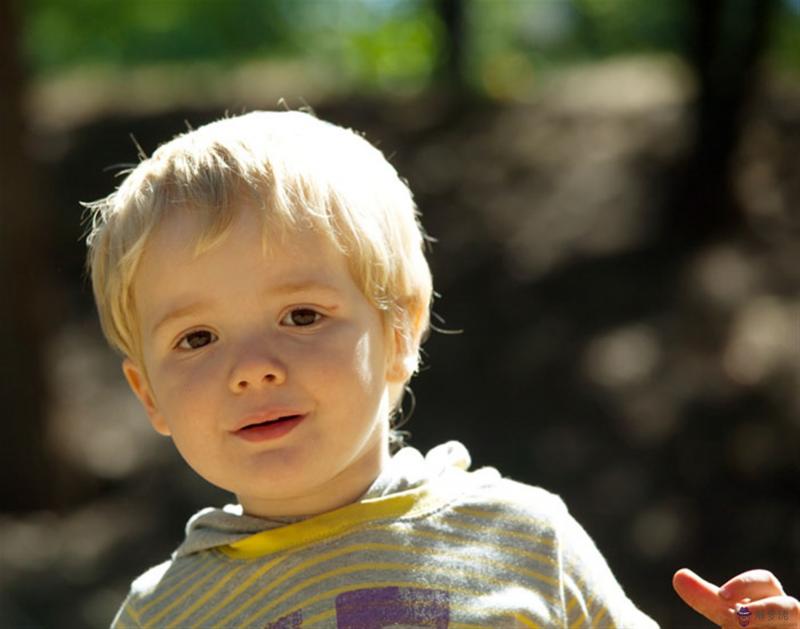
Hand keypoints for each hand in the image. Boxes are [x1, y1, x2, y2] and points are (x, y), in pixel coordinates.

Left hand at [673, 568, 798, 627]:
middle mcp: (789, 616)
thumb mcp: (726, 613)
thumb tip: (678, 575)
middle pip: (788, 607)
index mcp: (772, 598)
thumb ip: (706, 598)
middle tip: (737, 618)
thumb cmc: (748, 626)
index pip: (765, 581)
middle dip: (763, 612)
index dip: (746, 584)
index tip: (722, 595)